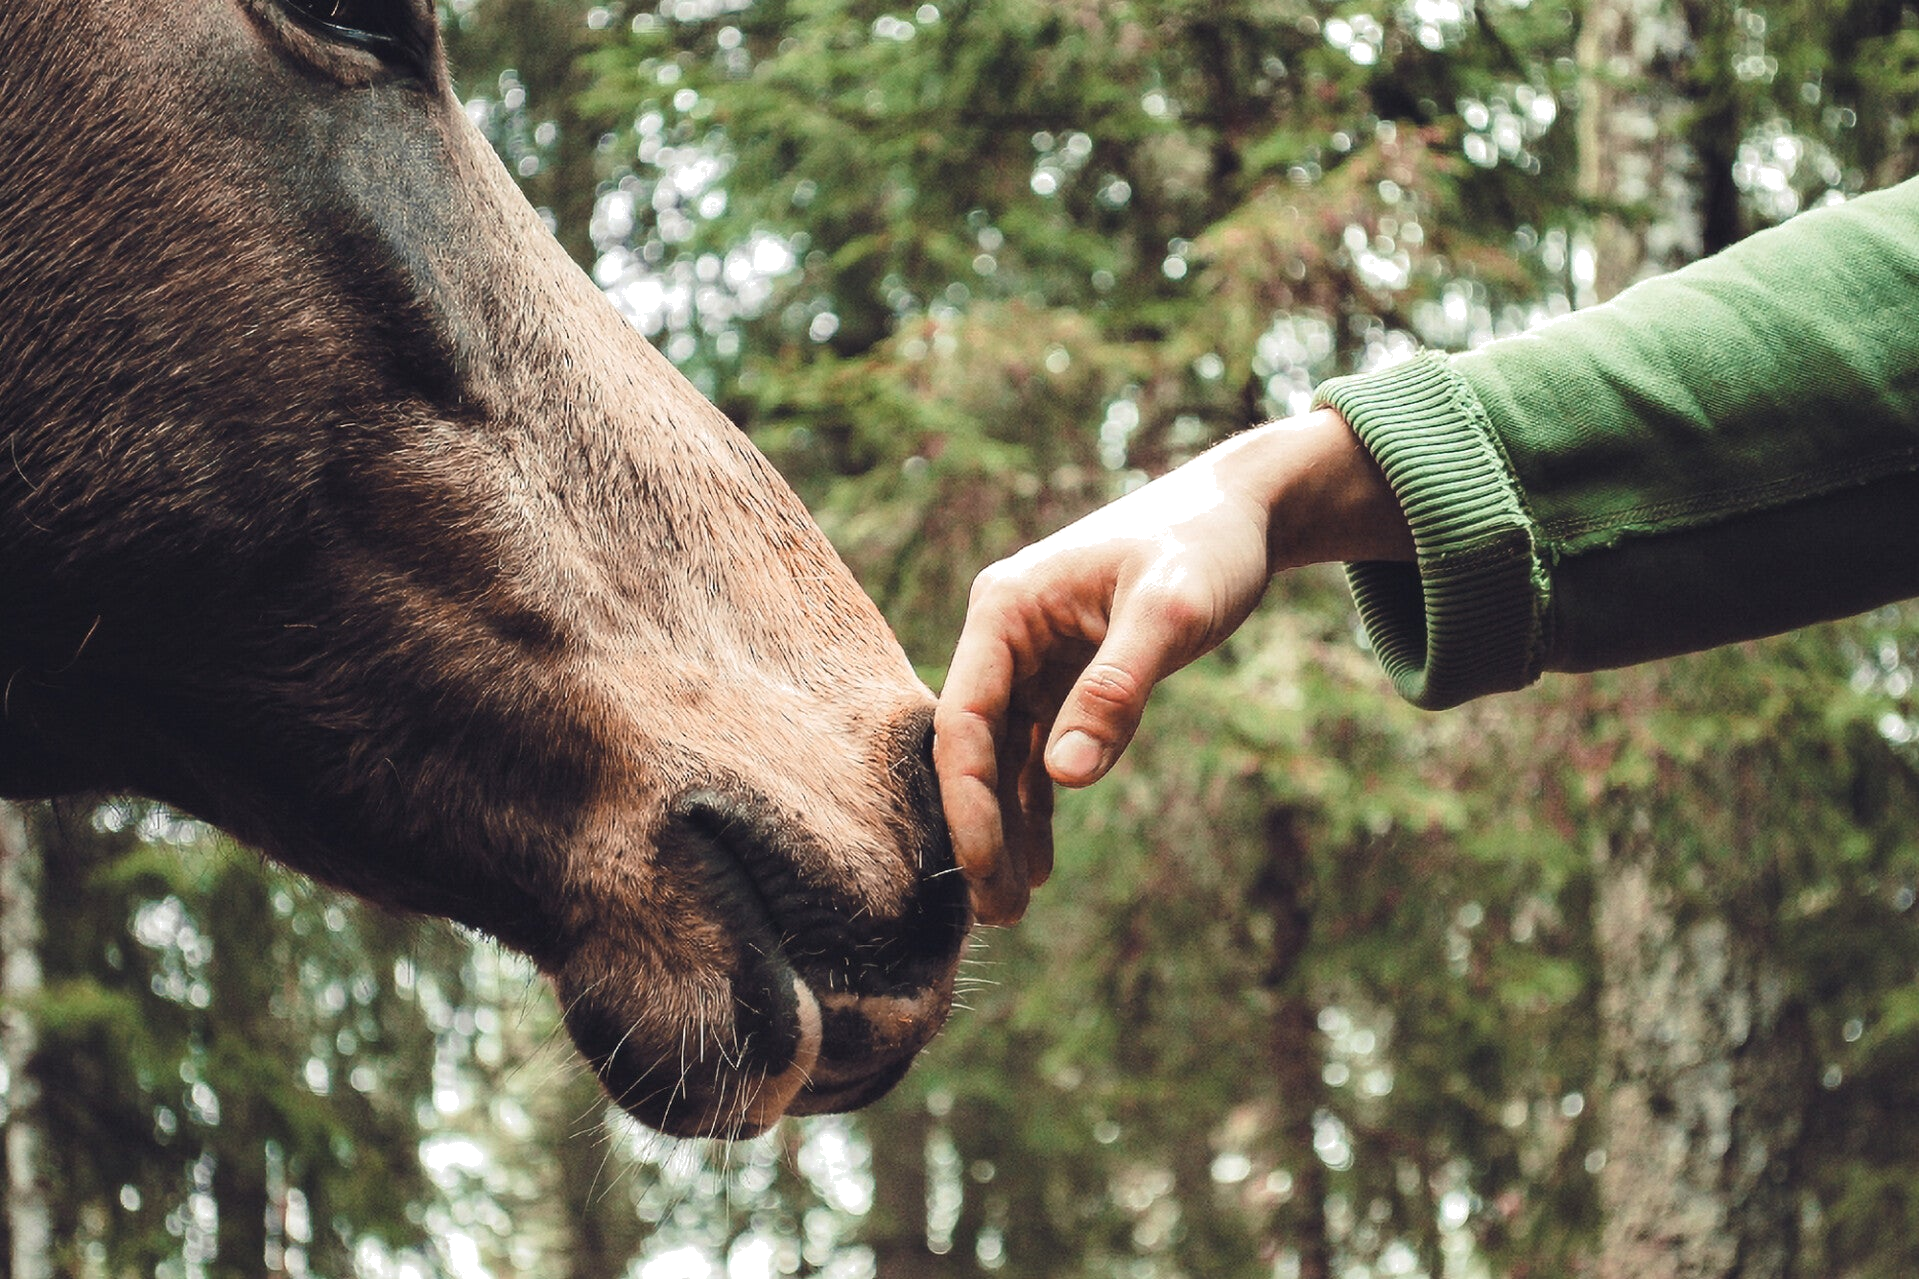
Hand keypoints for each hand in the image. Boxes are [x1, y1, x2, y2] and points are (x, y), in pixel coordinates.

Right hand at [933, 407, 1410, 924]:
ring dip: (1007, 829)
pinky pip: (1039, 754)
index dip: (969, 798)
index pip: (965, 717)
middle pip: (975, 747)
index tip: (985, 867)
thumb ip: (1116, 692)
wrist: (1244, 518)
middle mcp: (1005, 637)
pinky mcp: (1063, 680)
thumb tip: (1065, 779)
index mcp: (1005, 609)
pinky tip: (1040, 864)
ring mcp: (1031, 661)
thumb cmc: (1205, 548)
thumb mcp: (1170, 615)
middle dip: (982, 830)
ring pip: (1003, 759)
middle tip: (996, 914)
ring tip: (1010, 909)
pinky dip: (1040, 806)